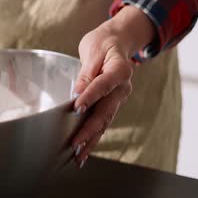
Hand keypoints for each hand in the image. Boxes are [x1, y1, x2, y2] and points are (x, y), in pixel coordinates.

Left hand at [71, 6, 154, 167]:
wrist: (117, 42)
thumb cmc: (103, 43)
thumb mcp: (93, 50)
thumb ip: (86, 73)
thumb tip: (77, 94)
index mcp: (121, 70)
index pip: (103, 85)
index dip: (90, 96)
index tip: (77, 108)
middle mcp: (123, 88)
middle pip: (105, 111)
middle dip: (89, 129)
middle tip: (74, 143)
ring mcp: (119, 99)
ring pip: (105, 122)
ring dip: (91, 140)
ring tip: (78, 156)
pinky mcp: (112, 105)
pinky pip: (103, 123)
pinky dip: (93, 138)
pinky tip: (83, 152)